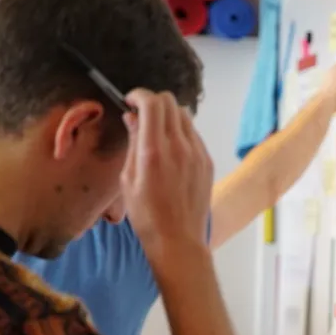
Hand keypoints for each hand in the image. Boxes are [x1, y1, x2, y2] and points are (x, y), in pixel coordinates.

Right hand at [120, 90, 213, 254]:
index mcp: (154, 151)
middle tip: (141, 114)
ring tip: (156, 133)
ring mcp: (197, 153)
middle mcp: (179, 147)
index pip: (152, 103)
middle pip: (170, 102)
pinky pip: (193, 134)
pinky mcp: (207, 161)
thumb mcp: (128, 179)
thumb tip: (133, 118)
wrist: (178, 239)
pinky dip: (180, 132)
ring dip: (167, 115)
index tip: (130, 101)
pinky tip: (171, 149)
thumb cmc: (147, 216)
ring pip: (184, 115)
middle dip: (153, 102)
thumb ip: (133, 143)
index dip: (139, 95)